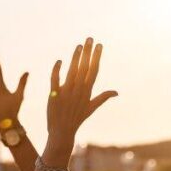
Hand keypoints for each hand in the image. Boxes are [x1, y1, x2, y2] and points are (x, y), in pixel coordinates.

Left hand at [45, 38, 116, 159]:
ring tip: (78, 45)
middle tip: (89, 38)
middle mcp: (78, 90)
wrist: (62, 131)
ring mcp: (66, 92)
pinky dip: (57, 70)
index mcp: (87, 91)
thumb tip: (117, 92)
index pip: (94, 70)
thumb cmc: (77, 118)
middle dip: (87, 52)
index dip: (96, 57)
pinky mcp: (54, 95)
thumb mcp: (92, 108)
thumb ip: (103, 97)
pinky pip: (55, 80)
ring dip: (75, 57)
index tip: (99, 44)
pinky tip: (59, 60)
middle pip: (84, 68)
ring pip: (71, 71)